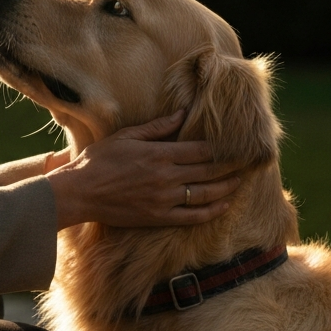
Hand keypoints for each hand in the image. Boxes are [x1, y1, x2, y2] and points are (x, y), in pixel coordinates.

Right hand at [45, 110, 239, 229]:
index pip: (201, 150)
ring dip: (227, 187)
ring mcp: (164, 200)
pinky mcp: (159, 217)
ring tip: (241, 181)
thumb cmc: (100, 161)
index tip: (236, 143)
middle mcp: (167, 177)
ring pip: (206, 194)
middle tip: (249, 162)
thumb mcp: (127, 136)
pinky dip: (211, 211)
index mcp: (160, 154)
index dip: (221, 148)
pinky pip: (193, 216)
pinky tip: (224, 205)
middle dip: (231, 166)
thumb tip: (182, 114)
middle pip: (209, 172)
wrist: (81, 193)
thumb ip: (157, 128)